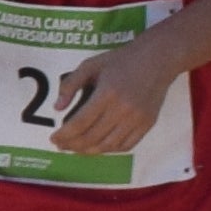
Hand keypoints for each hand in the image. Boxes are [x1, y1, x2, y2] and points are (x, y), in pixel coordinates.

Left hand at [45, 36, 179, 157]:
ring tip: (77, 148)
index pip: (80, 123)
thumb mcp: (90, 65)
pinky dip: (110, 149)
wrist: (157, 59)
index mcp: (107, 94)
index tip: (53, 139)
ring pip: (108, 145)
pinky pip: (126, 145)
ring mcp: (137, 119)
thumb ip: (71, 84)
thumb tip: (57, 108)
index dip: (64, 135)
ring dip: (89, 150)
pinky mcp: (148, 124)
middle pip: (92, 137)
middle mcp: (123, 110)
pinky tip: (99, 146)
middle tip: (61, 145)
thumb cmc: (121, 60)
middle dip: (73, 145)